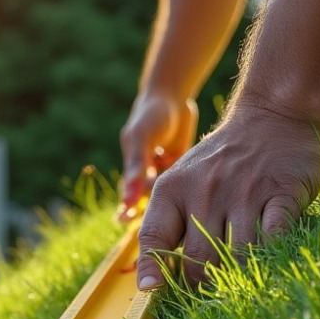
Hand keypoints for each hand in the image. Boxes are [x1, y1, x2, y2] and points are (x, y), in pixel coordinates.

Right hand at [118, 94, 197, 220]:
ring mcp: (167, 172)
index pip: (128, 197)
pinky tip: (194, 187)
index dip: (127, 211)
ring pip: (167, 196)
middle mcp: (148, 174)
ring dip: (171, 201)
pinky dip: (187, 188)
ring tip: (175, 200)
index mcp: (132, 170)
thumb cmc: (151, 115)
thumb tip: (129, 196)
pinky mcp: (183, 168)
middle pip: (148, 202)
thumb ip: (136, 165)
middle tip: (150, 220)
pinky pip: (184, 185)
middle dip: (149, 213)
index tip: (125, 221)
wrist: (174, 97)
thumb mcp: (141, 137)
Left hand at [136, 104, 319, 288]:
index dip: (153, 269)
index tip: (153, 292)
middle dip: (204, 284)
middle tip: (213, 289)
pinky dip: (270, 255)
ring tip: (241, 279)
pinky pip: (273, 238)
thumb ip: (166, 226)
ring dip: (239, 274)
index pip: (154, 237)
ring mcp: (245, 191)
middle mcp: (205, 190)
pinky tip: (268, 258)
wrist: (272, 117)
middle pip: (198, 260)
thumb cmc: (221, 163)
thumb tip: (151, 283)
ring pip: (237, 256)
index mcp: (173, 189)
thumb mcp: (181, 183)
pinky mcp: (282, 193)